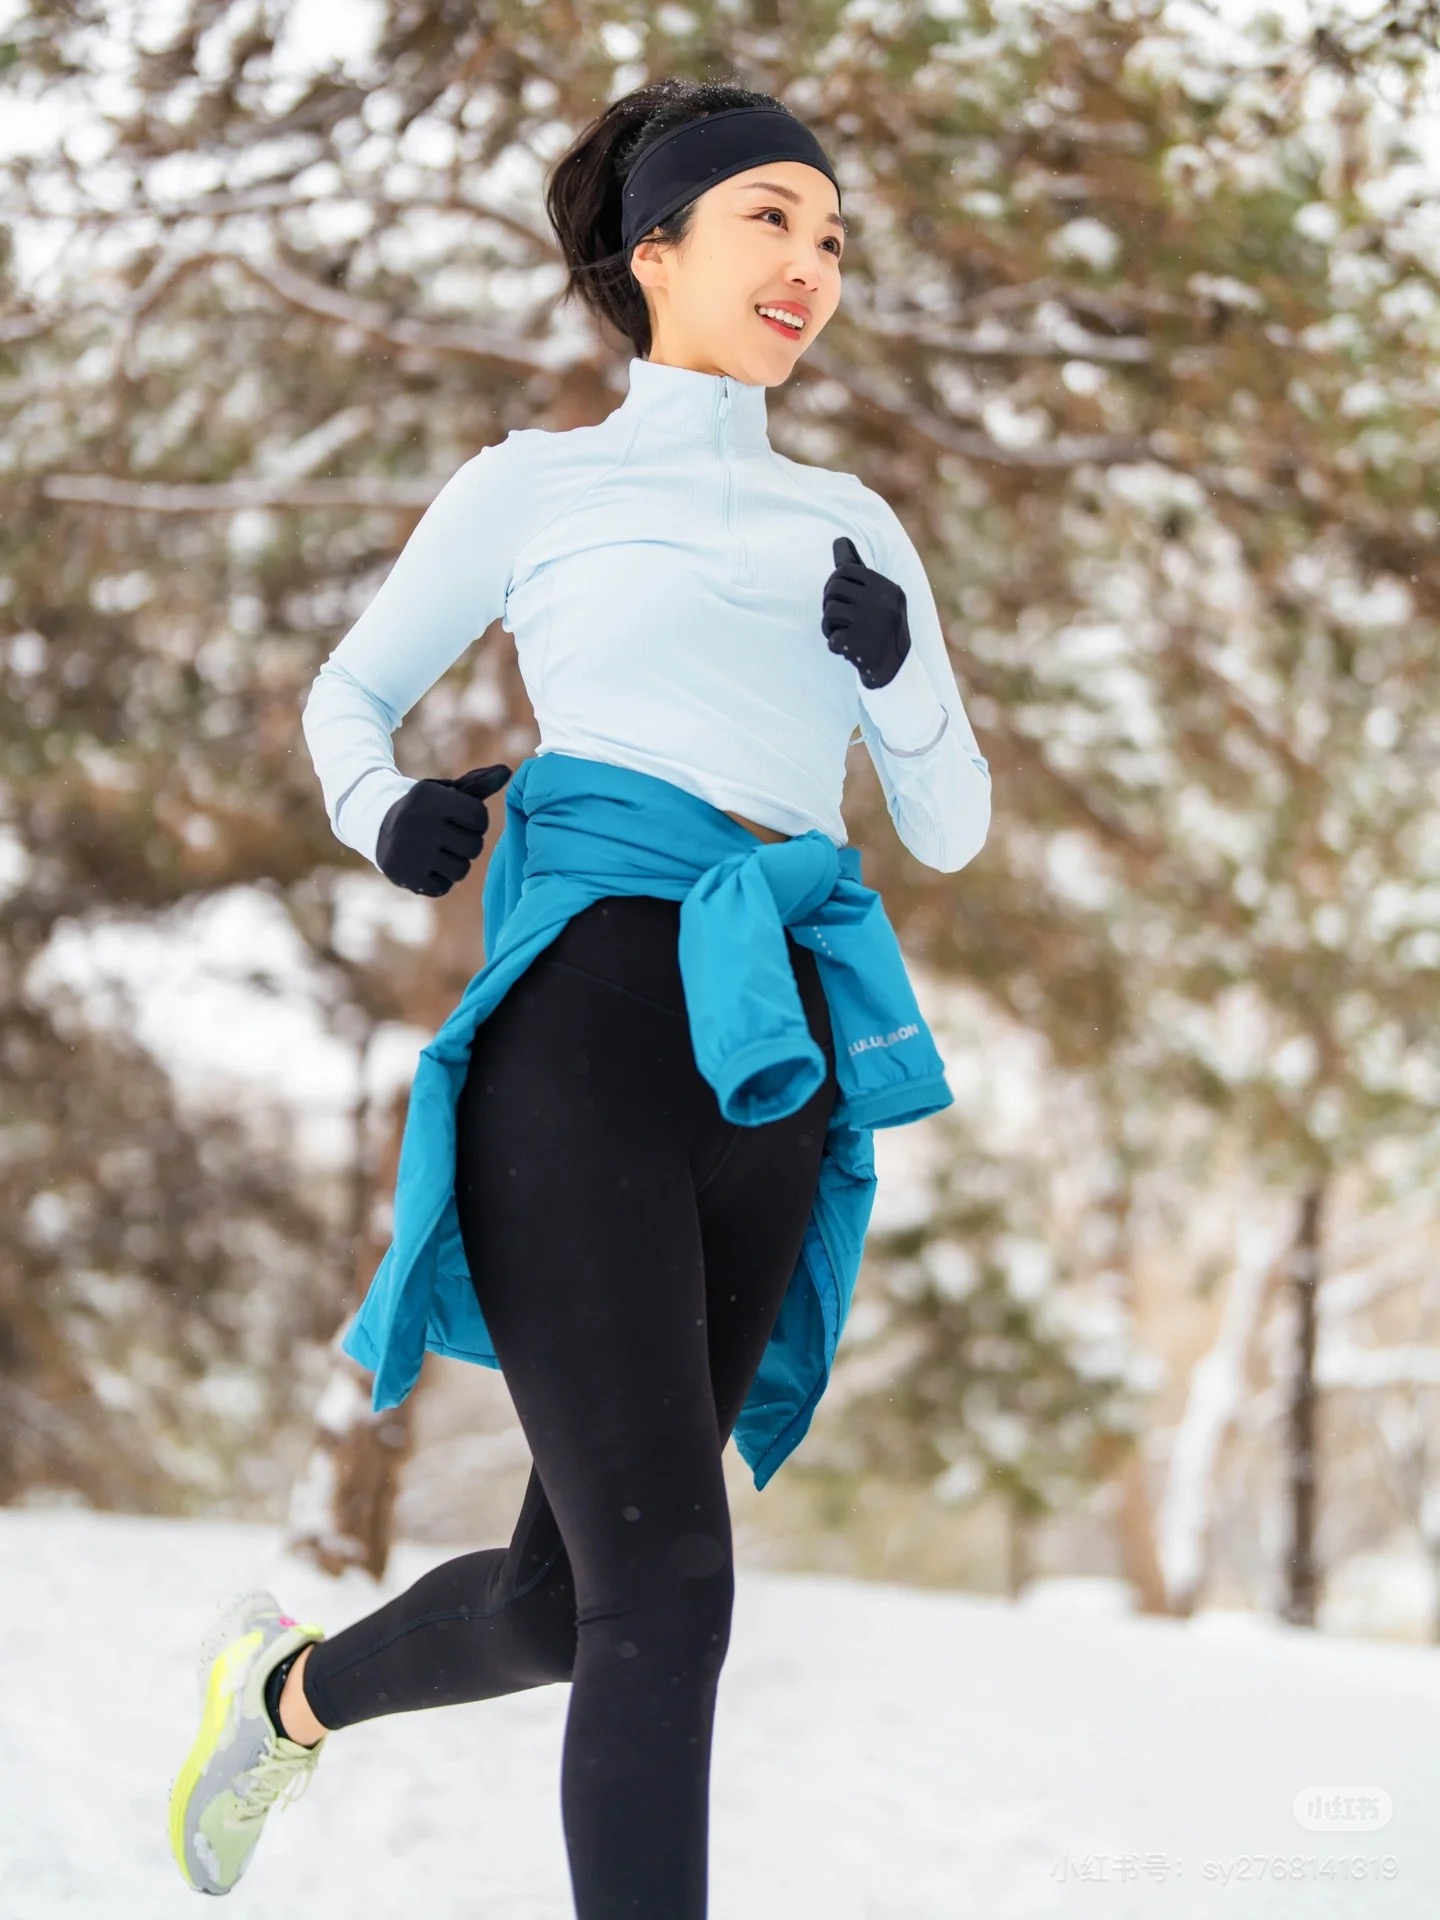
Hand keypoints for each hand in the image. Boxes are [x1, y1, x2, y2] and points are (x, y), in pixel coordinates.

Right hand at [375, 763, 511, 895]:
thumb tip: (508, 771)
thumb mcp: (446, 791)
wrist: (376, 823)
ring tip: (440, 852)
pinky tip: (427, 865)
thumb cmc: (424, 807)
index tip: (463, 820)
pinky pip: (442, 888)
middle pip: (474, 847)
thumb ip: (478, 784)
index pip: (479, 817)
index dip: (477, 821)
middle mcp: (419, 824)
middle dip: (468, 844)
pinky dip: (439, 880)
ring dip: (455, 863)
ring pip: (460, 870)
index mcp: (431, 798)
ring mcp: (410, 852)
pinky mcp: (404, 876)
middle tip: (451, 838)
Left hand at [821, 535, 911, 689]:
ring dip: (828, 625)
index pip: (844, 570)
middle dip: (828, 602)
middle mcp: (881, 602)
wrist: (895, 668)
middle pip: (833, 588)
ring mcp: (870, 623)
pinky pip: (831, 638)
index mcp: (886, 587)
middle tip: (835, 617)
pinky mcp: (859, 645)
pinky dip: (834, 644)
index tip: (837, 597)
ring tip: (840, 632)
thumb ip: (857, 569)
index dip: (833, 583)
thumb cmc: (881, 626)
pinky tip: (846, 648)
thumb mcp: (878, 595)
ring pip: (829, 611)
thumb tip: (839, 540)